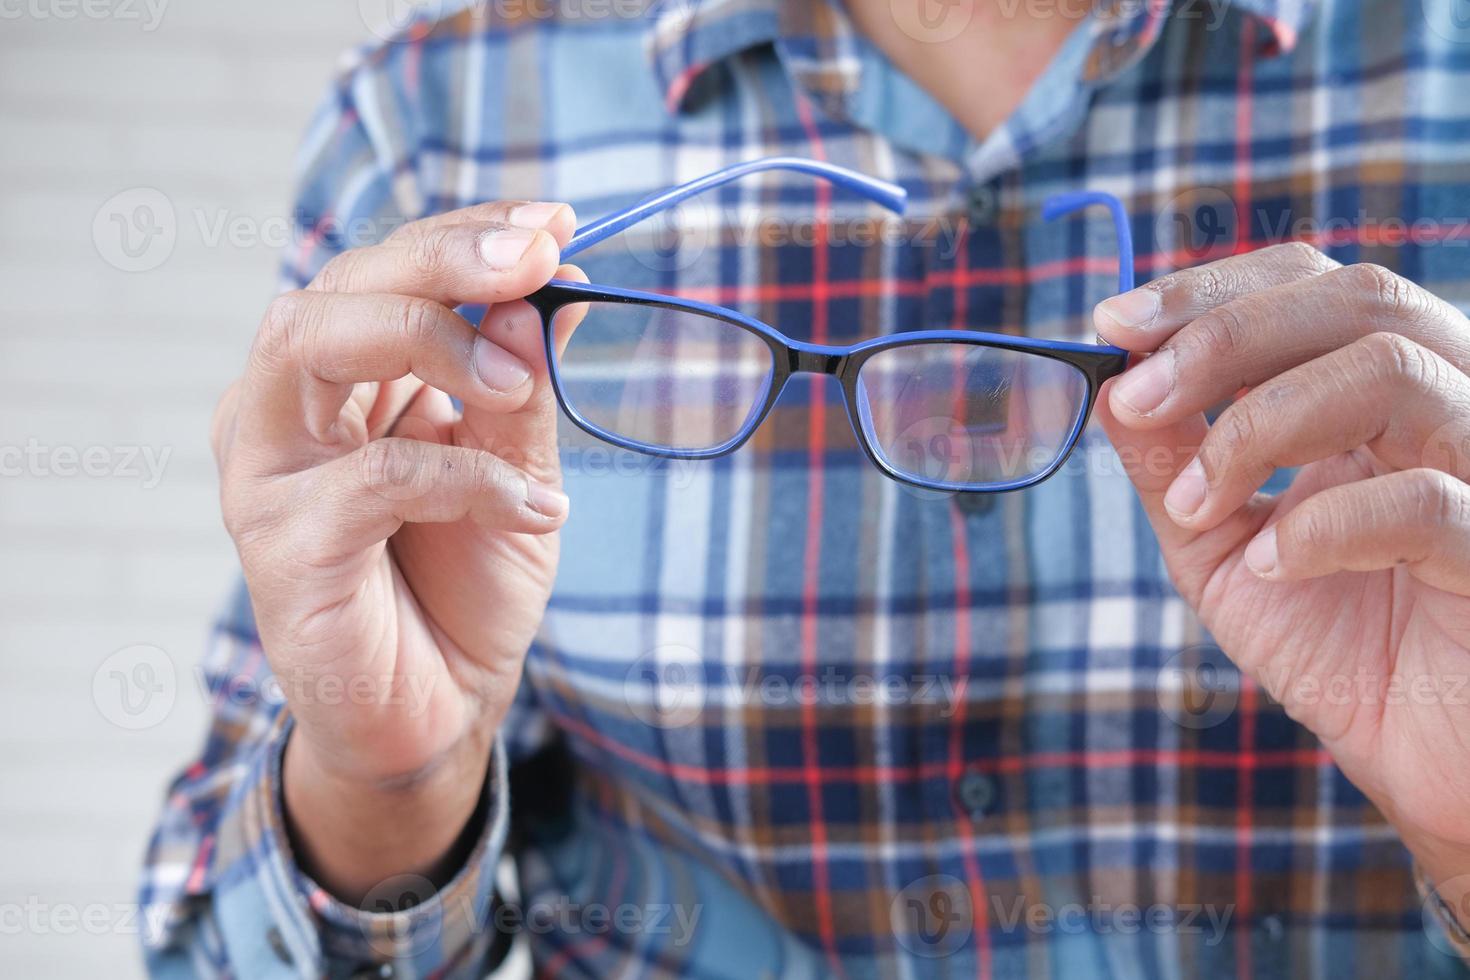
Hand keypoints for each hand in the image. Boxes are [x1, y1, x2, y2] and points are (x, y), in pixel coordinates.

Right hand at [212, 200, 584, 899]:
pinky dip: (467, 478)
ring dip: (430, 338)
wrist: (439, 710)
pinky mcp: (280, 547)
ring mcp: (268, 474)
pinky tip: (536, 507)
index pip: (386, 270)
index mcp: (339, 378)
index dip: (468, 235)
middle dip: (441, 257)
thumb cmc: (466, 584)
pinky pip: (374, 477)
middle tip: (534, 260)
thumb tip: (546, 289)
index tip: (556, 223)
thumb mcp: (515, 469)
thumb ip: (519, 389)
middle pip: (337, 286)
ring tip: (517, 382)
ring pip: (313, 345)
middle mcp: (284, 409)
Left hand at [1094, 243, 1469, 906]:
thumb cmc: (1342, 649)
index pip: (1310, 288)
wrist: (1433, 768)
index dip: (1210, 292)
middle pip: (1356, 301)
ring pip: (1393, 370)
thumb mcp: (1226, 553)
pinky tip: (1276, 563)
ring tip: (1196, 504)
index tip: (1111, 324)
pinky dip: (1327, 523)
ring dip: (1260, 423)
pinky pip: (1427, 501)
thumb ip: (1174, 471)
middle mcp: (1449, 408)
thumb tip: (1108, 389)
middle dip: (1223, 336)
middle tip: (1135, 392)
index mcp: (1381, 396)